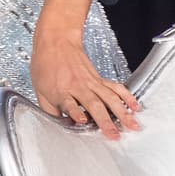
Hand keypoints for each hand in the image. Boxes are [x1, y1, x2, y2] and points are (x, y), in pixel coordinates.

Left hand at [30, 24, 140, 139]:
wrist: (56, 41)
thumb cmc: (46, 64)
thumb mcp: (39, 91)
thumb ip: (50, 111)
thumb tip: (59, 127)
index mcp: (61, 91)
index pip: (69, 104)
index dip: (76, 113)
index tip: (82, 121)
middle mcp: (79, 86)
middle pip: (94, 104)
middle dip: (105, 120)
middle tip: (114, 134)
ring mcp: (92, 82)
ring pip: (110, 98)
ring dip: (122, 113)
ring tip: (132, 125)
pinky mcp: (100, 79)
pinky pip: (116, 88)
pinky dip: (127, 97)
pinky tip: (135, 107)